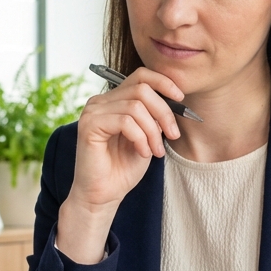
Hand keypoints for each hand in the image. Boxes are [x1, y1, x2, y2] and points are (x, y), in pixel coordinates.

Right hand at [56, 68, 184, 263]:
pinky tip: (142, 153)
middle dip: (163, 112)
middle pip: (141, 89)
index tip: (180, 99)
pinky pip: (125, 121)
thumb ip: (154, 116)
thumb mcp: (148, 136)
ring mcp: (93, 111)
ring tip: (155, 150)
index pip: (140, 76)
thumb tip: (174, 99)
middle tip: (172, 136)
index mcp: (113, 100)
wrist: (104, 195)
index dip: (163, 82)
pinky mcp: (89, 125)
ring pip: (136, 106)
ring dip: (153, 131)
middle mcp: (100, 101)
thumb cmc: (123, 168)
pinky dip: (140, 138)